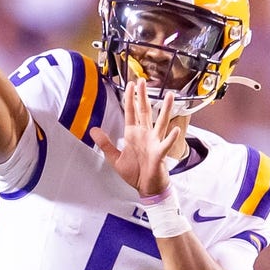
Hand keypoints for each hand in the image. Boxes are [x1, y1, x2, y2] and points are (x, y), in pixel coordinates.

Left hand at [90, 79, 179, 196]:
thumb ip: (105, 144)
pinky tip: (176, 129)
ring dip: (165, 109)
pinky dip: (171, 137)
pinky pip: (166, 144)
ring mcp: (154, 142)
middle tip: (143, 81)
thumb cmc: (135, 173)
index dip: (130, 98)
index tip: (131, 84)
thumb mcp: (115, 159)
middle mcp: (145, 135)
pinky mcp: (160, 154)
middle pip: (145, 111)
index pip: (131, 112)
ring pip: (160, 122)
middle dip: (144, 96)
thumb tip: (93, 130)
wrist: (147, 188)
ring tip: (169, 96)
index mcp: (133, 134)